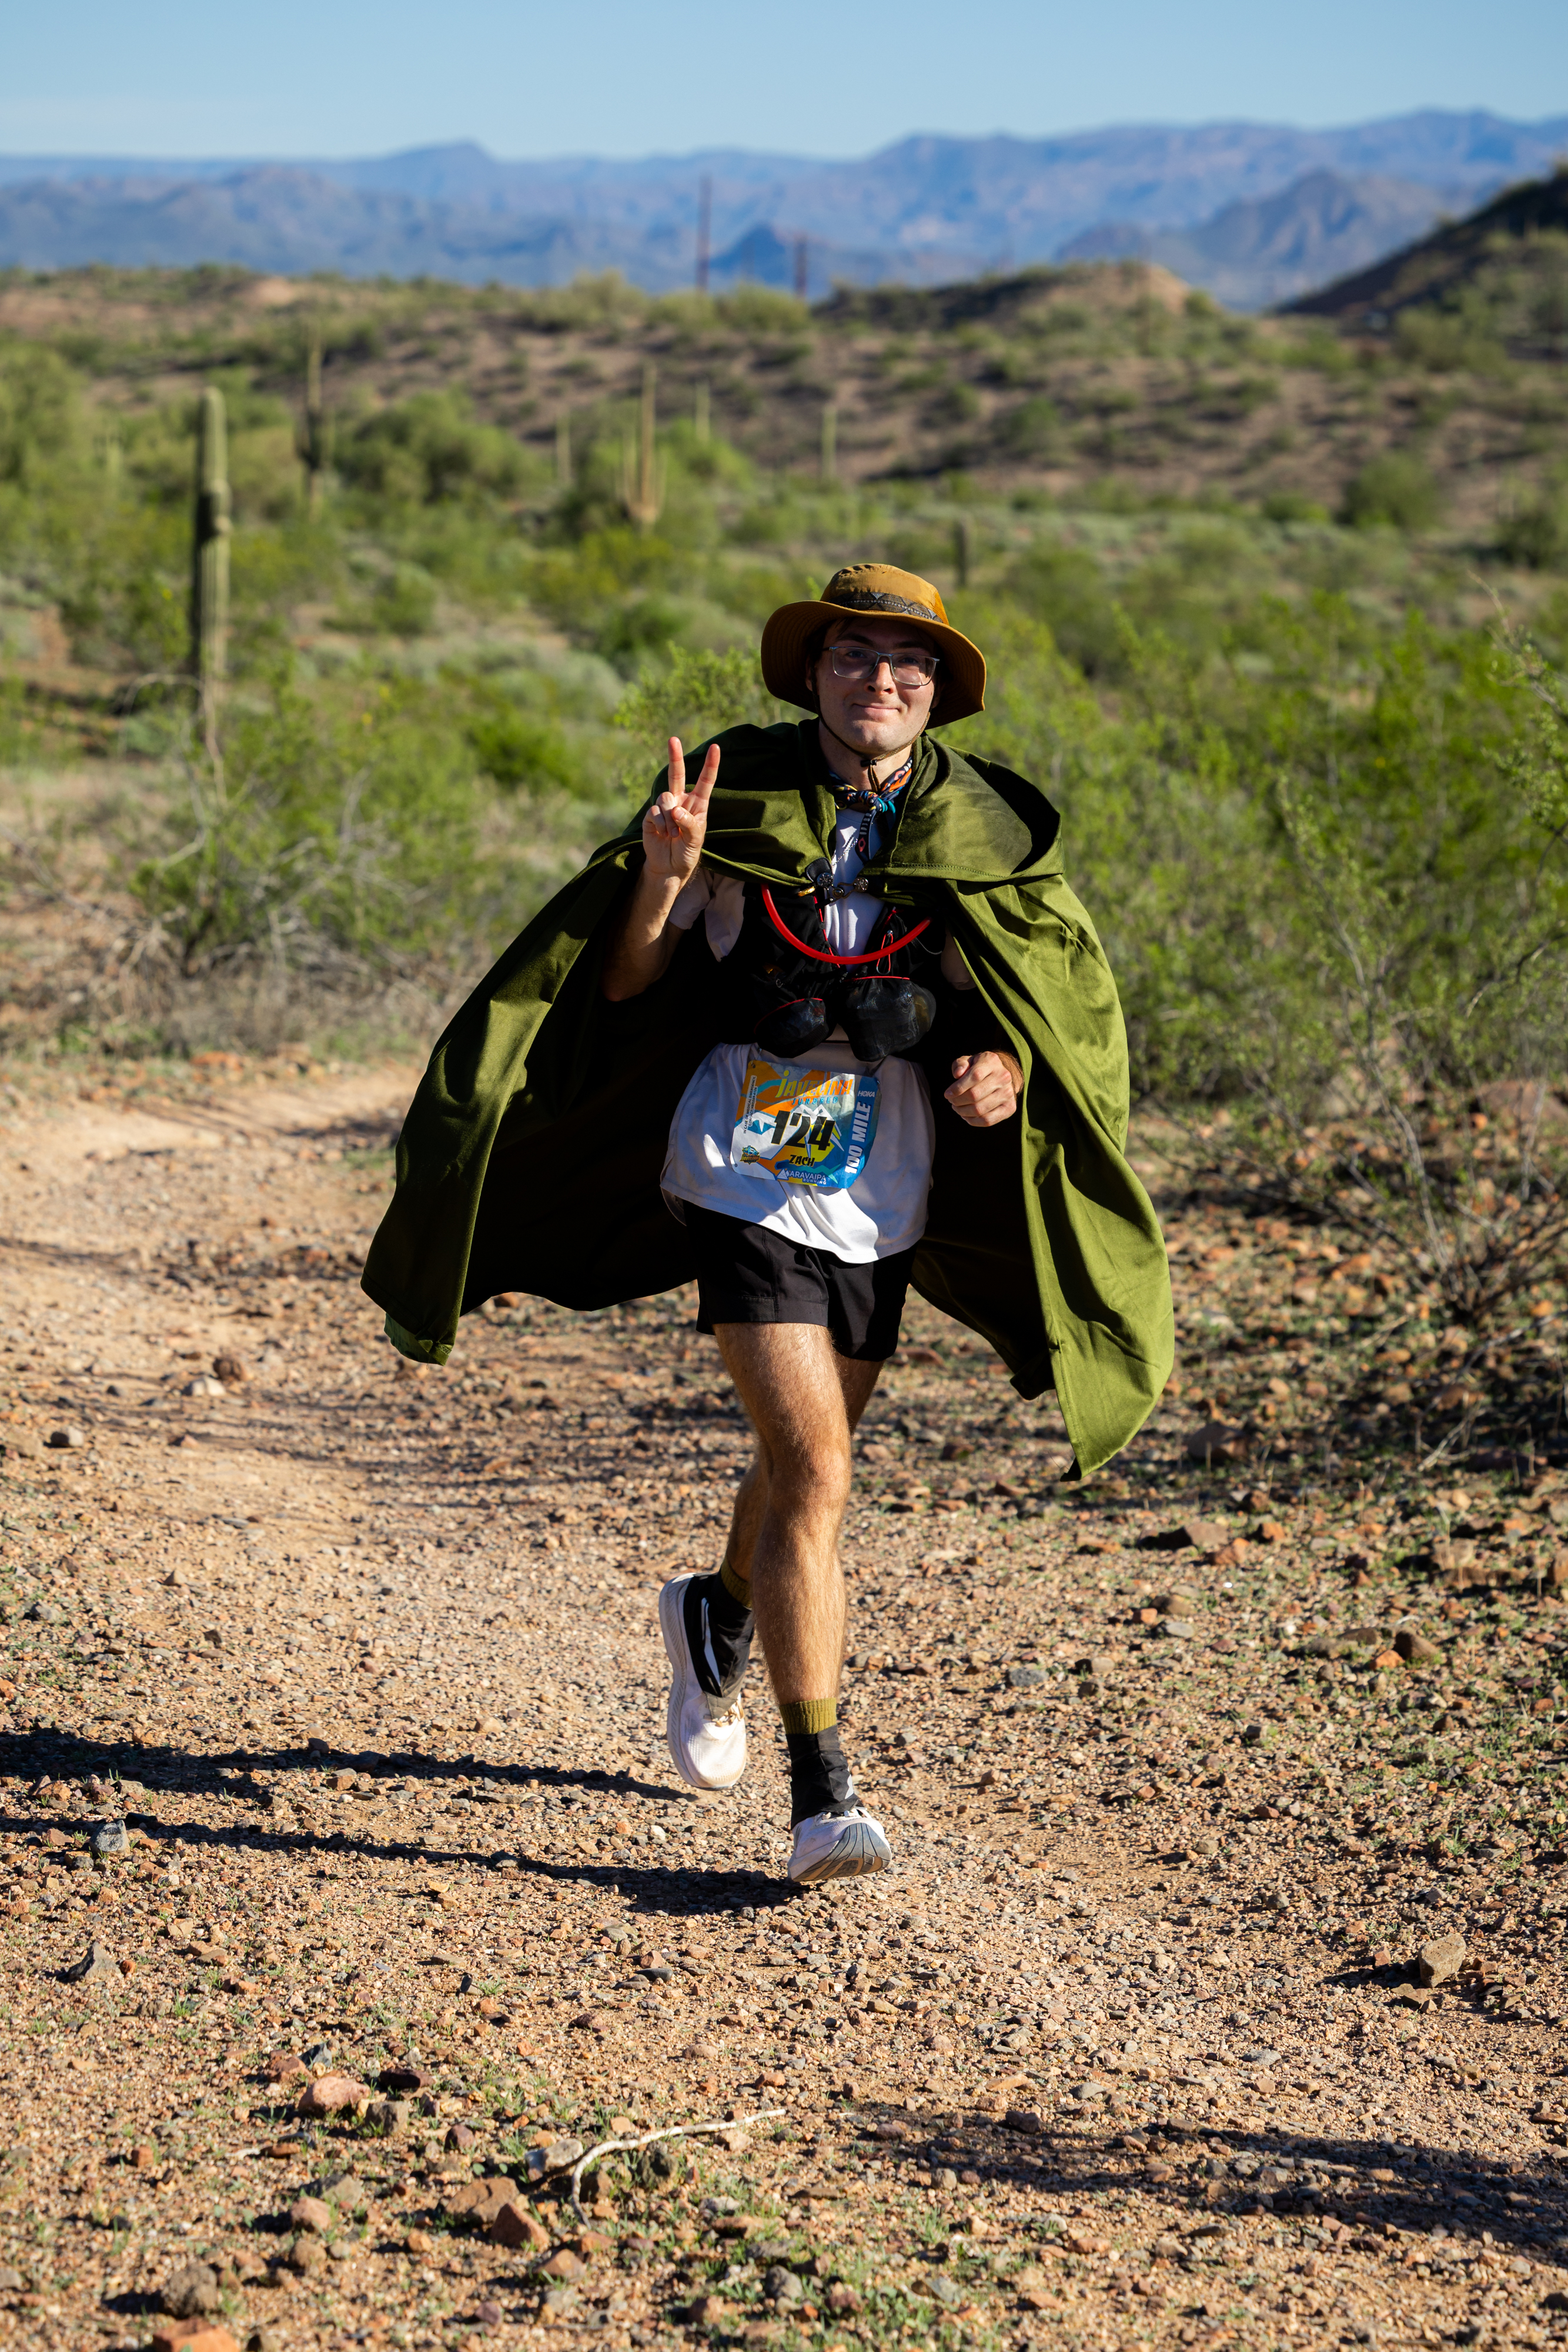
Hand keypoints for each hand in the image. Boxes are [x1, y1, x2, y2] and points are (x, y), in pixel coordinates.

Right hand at [643, 735, 719, 887]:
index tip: (715, 747)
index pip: (705, 781)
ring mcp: (665, 806)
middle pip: (676, 774)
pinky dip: (660, 824)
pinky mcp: (651, 814)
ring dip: (670, 818)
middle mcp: (680, 800)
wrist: (669, 866)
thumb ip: (689, 824)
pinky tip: (662, 834)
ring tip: (673, 834)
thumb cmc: (687, 852)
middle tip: (673, 739)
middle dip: (675, 756)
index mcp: (697, 804)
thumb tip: (675, 810)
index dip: (710, 765)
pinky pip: (655, 811)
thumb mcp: (695, 841)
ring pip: (666, 797)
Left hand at [945, 1050, 1021, 1127]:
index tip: (947, 1094)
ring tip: (957, 1108)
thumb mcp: (969, 1061)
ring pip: (979, 1109)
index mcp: (992, 1061)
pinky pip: (987, 1120)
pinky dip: (973, 1121)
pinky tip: (966, 1116)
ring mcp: (1008, 1093)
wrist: (1000, 1076)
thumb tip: (958, 1074)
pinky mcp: (1010, 1107)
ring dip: (963, 1112)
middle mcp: (1003, 1077)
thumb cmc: (979, 1068)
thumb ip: (960, 1064)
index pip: (974, 1076)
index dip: (958, 1088)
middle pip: (975, 1095)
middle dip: (958, 1101)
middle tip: (951, 1101)